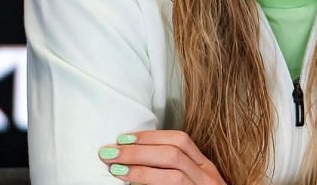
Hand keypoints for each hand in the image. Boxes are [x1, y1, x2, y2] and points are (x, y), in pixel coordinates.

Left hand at [97, 130, 225, 183]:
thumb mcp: (190, 182)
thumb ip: (170, 172)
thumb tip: (132, 160)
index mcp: (204, 167)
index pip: (180, 140)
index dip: (151, 136)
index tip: (124, 138)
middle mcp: (206, 177)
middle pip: (173, 153)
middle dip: (139, 150)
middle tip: (110, 152)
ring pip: (172, 173)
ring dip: (140, 168)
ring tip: (115, 168)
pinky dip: (149, 183)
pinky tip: (130, 183)